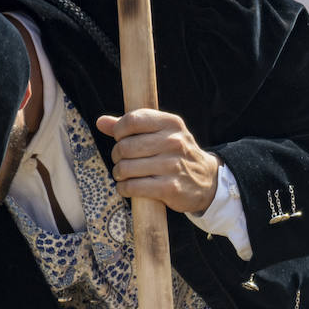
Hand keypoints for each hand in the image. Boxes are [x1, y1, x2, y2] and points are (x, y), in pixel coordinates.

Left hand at [95, 110, 218, 214]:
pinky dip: (125, 188)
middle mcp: (175, 142)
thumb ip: (131, 127)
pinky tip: (128, 187)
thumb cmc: (176, 154)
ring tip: (125, 175)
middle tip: (123, 161)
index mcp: (172, 123)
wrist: (207, 181)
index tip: (121, 139)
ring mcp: (174, 165)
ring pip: (126, 168)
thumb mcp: (160, 134)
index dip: (119, 131)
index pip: (132, 120)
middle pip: (125, 146)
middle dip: (117, 156)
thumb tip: (100, 122)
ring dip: (119, 174)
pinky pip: (133, 187)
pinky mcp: (171, 187)